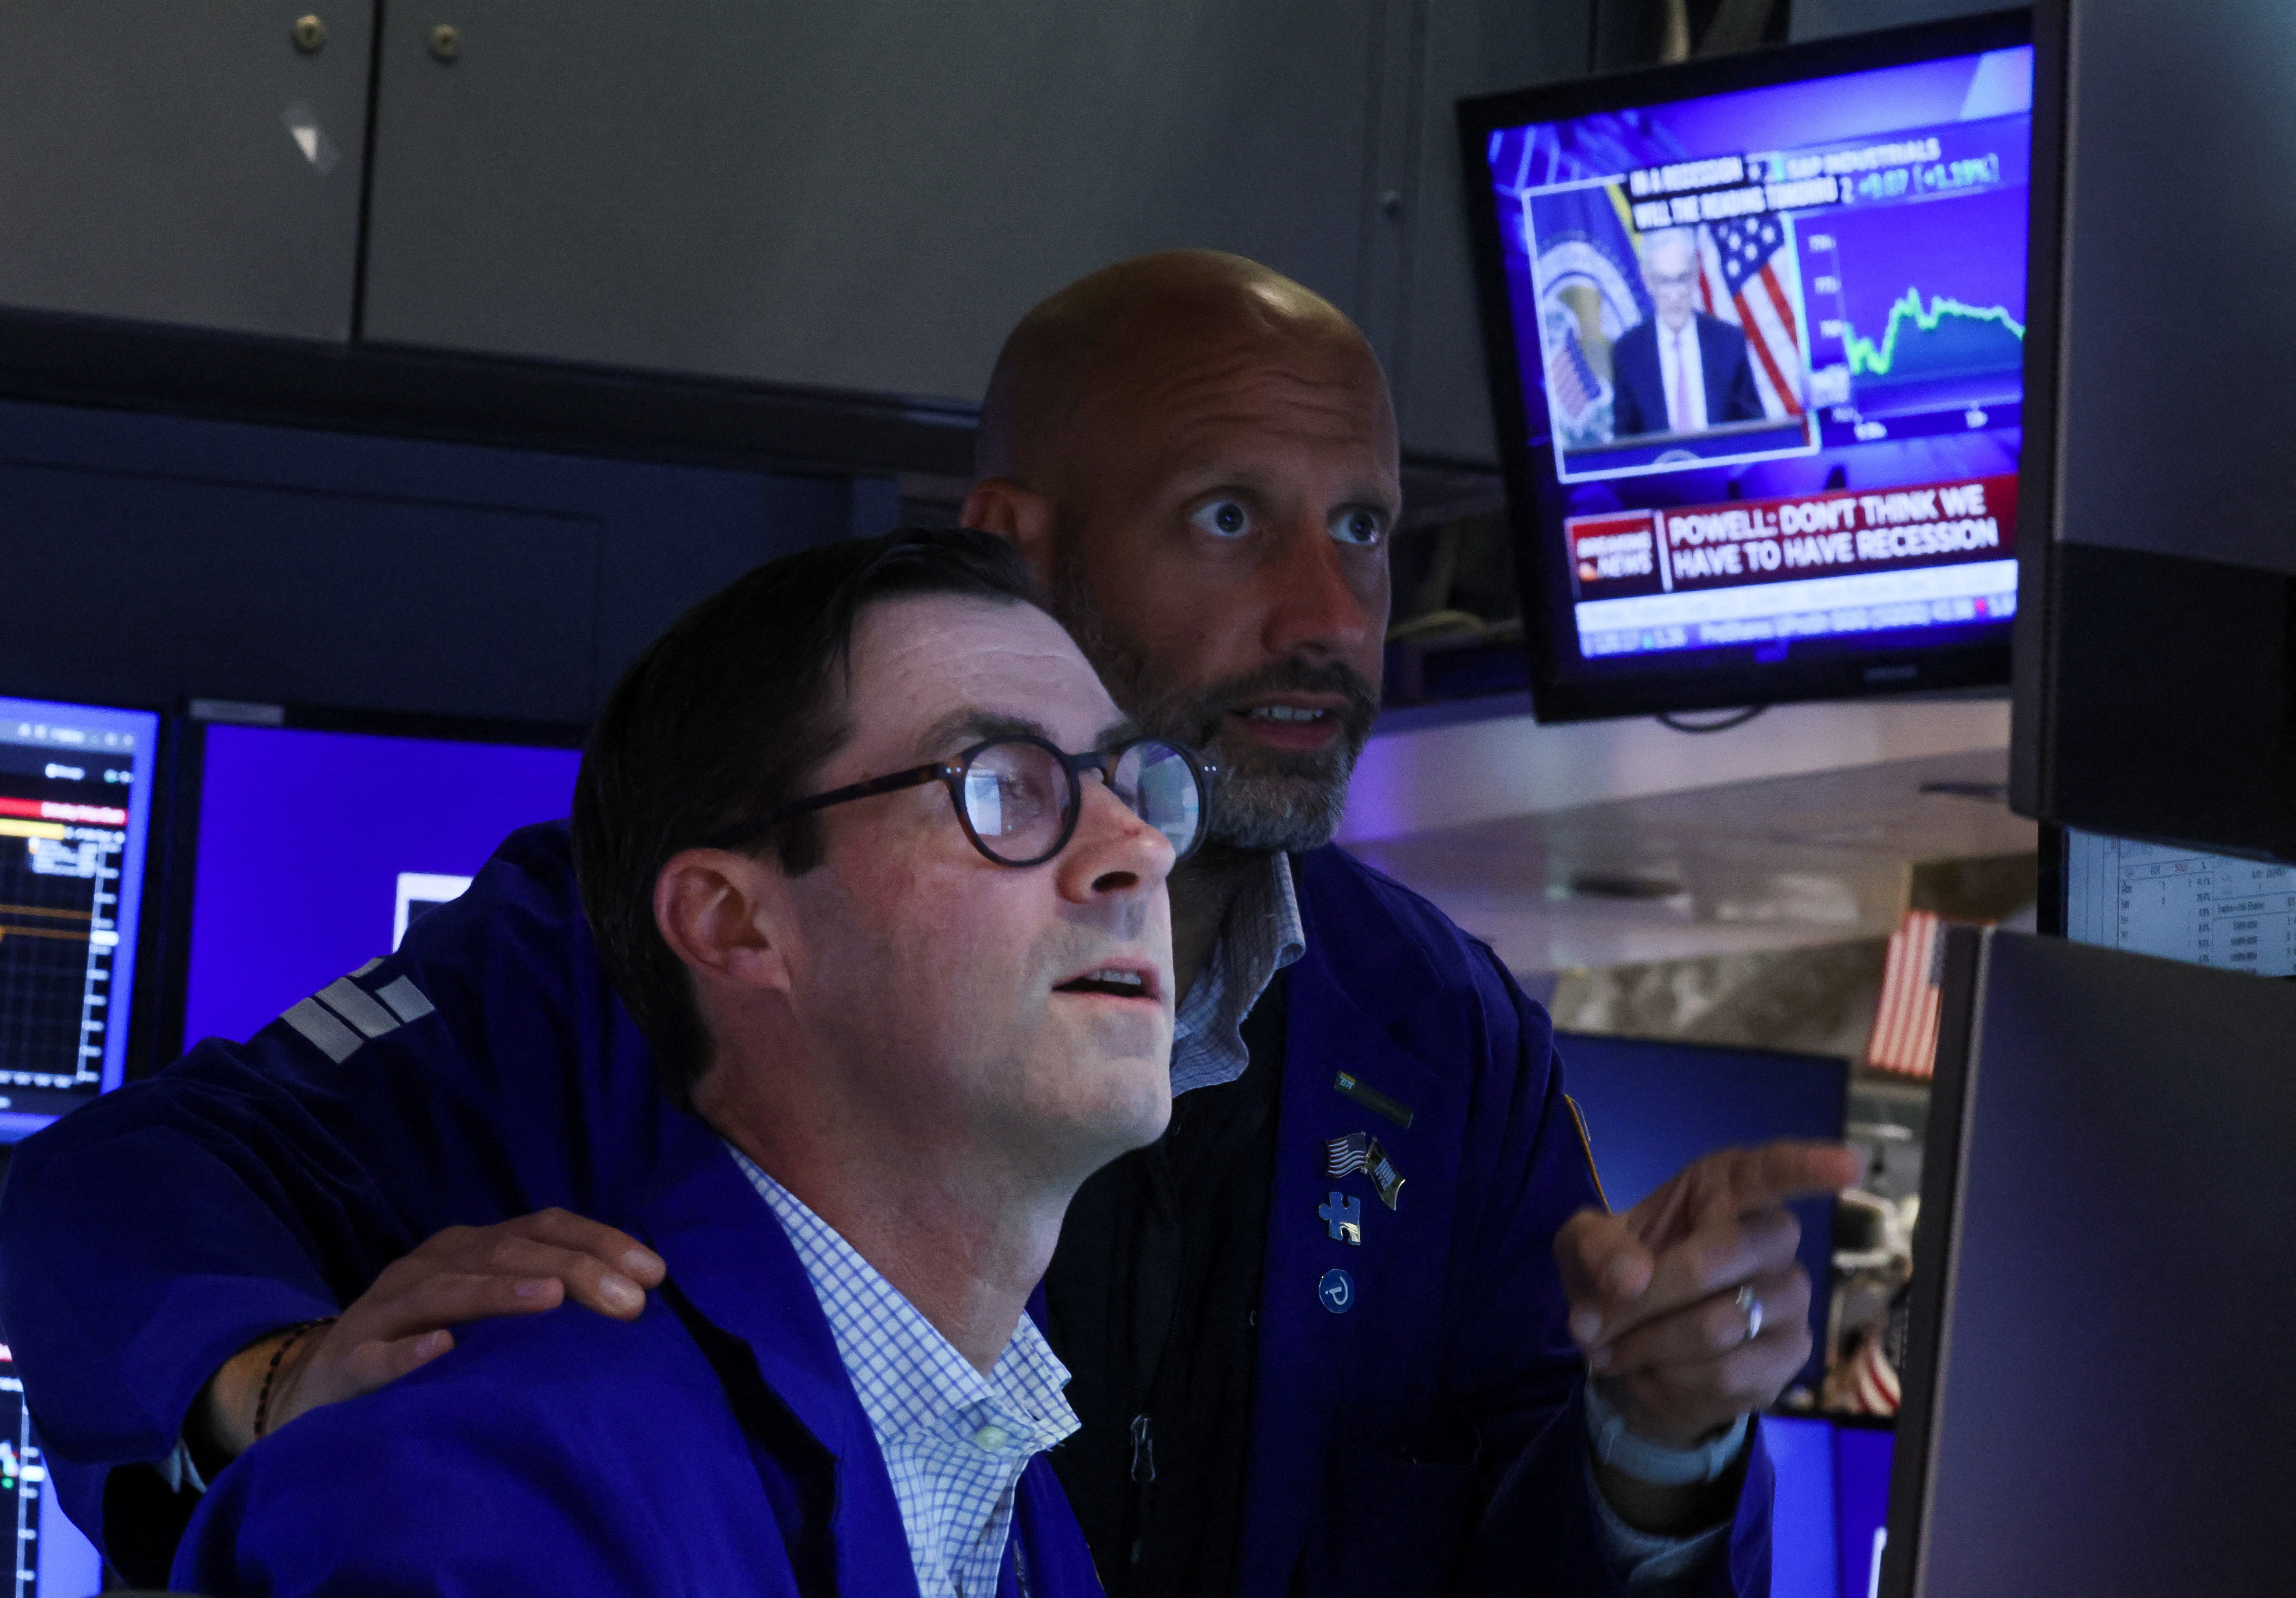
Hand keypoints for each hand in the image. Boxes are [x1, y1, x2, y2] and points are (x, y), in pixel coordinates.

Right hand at [198, 1209, 665, 1458]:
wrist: (321, 1383)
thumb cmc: (428, 1341)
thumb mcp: (488, 1308)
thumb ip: (545, 1294)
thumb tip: (635, 1296)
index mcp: (470, 1248)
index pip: (543, 1227)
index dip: (600, 1241)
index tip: (655, 1272)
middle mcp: (430, 1265)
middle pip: (506, 1253)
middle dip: (572, 1270)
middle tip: (627, 1301)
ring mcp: (385, 1310)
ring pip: (445, 1292)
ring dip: (499, 1294)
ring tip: (550, 1300)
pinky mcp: (348, 1361)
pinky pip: (378, 1355)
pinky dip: (410, 1352)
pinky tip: (443, 1350)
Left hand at [1557, 1141, 1861, 1449]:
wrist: (1631, 1351)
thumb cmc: (1618, 1275)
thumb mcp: (1582, 1250)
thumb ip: (1594, 1249)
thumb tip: (1628, 1277)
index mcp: (1726, 1188)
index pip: (1773, 1170)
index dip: (1807, 1166)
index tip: (1847, 1164)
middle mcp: (1770, 1236)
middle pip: (1724, 1253)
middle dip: (1647, 1292)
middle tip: (1587, 1320)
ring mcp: (1789, 1296)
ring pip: (1721, 1322)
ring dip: (1648, 1341)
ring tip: (1610, 1346)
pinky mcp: (1790, 1354)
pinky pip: (1728, 1371)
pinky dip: (1671, 1376)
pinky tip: (1650, 1368)